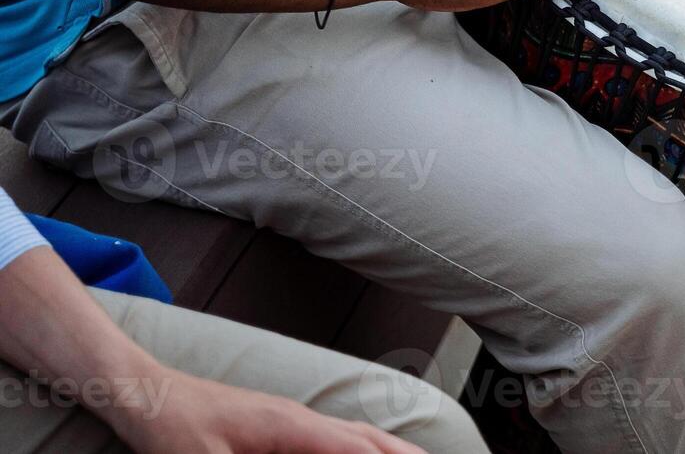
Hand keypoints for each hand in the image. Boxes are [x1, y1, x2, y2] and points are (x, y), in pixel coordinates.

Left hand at [113, 369, 424, 453]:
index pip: (354, 448)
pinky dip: (362, 450)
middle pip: (368, 439)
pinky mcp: (276, 429)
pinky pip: (333, 441)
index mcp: (287, 426)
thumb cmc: (167, 425)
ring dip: (389, 450)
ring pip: (355, 438)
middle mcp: (298, 419)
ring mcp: (289, 421)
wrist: (141, 390)